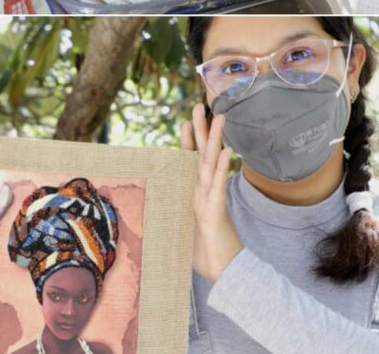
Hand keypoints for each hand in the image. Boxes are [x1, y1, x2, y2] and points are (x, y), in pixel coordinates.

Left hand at [181, 103, 243, 282]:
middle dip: (200, 130)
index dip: (188, 141)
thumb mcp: (179, 229)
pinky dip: (221, 169)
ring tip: (219, 118)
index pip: (190, 161)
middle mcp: (204, 190)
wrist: (224, 272)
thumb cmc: (203, 253)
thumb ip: (170, 217)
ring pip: (211, 163)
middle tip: (199, 106)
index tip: (184, 122)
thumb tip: (152, 212)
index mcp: (194, 193)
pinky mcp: (216, 210)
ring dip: (214, 140)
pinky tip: (226, 152)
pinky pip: (218, 186)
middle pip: (201, 154)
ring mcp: (212, 198)